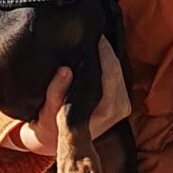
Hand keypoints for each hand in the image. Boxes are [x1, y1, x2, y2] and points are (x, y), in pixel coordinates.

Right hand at [13, 37, 130, 157]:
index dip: (105, 53)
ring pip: (120, 71)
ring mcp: (123, 105)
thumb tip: (65, 69)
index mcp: (106, 111)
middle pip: (118, 70)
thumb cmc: (53, 125)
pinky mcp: (121, 101)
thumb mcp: (50, 111)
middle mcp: (119, 109)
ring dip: (109, 56)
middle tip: (94, 32)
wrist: (60, 141)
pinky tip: (99, 53)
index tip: (95, 36)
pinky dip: (109, 64)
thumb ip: (56, 91)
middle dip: (107, 51)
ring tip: (95, 40)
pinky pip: (118, 76)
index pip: (111, 74)